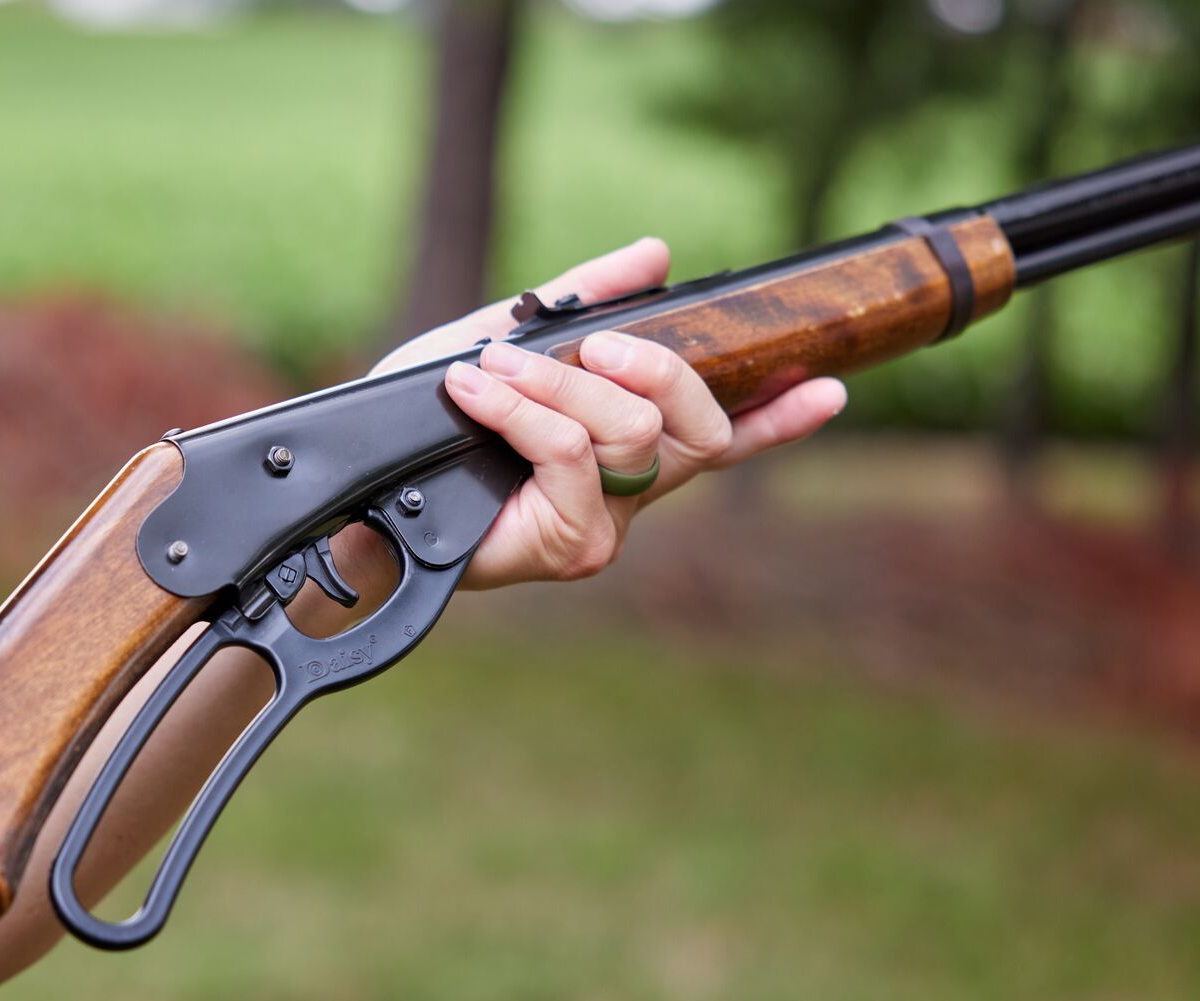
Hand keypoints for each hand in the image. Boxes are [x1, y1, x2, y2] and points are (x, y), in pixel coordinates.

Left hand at [373, 238, 846, 588]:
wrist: (366, 489)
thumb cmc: (432, 423)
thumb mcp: (509, 339)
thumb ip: (585, 301)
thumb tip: (657, 254)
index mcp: (631, 448)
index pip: (725, 434)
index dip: (781, 417)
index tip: (833, 386)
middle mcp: (632, 493)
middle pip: (695, 422)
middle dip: (650, 366)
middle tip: (590, 345)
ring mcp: (609, 525)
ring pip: (630, 431)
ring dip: (555, 384)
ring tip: (490, 369)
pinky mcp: (574, 546)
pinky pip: (572, 453)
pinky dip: (523, 411)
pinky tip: (476, 392)